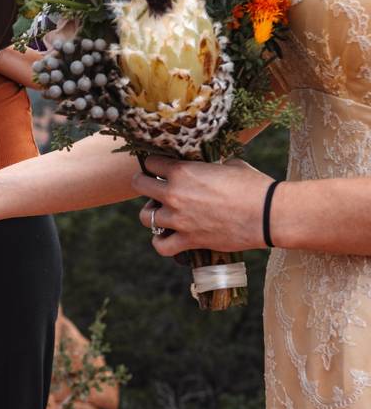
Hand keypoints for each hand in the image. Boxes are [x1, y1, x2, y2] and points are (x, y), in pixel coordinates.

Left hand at [131, 156, 273, 256]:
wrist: (269, 214)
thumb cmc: (254, 185)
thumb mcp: (230, 165)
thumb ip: (208, 167)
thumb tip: (206, 167)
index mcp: (183, 171)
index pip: (151, 162)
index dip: (154, 163)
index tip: (160, 166)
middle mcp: (174, 194)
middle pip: (139, 184)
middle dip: (144, 183)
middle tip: (154, 186)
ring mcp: (178, 219)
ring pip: (145, 217)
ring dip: (151, 213)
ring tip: (163, 212)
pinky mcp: (188, 240)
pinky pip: (161, 246)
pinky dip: (161, 243)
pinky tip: (168, 236)